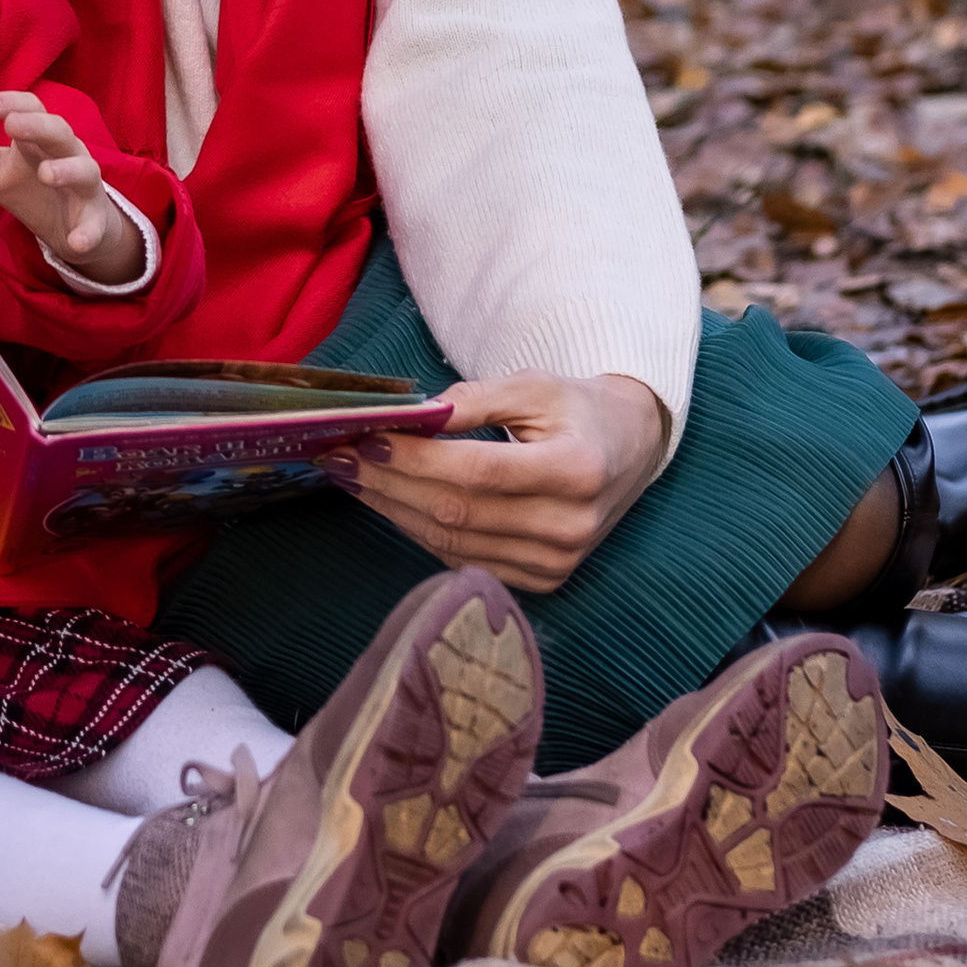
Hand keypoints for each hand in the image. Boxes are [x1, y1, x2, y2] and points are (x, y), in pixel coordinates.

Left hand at [0, 90, 140, 284]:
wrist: (76, 226)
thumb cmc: (34, 185)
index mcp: (41, 138)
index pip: (32, 108)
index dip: (11, 103)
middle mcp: (68, 154)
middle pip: (59, 132)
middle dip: (38, 127)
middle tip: (12, 126)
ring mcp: (85, 187)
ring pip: (85, 170)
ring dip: (68, 170)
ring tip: (46, 174)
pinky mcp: (95, 220)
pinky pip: (96, 226)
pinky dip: (88, 233)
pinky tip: (76, 242)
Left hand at [349, 372, 670, 594]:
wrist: (627, 450)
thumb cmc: (576, 410)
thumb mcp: (535, 385)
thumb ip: (475, 399)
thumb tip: (414, 415)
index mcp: (578, 469)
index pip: (479, 471)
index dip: (417, 460)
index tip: (366, 440)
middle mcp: (570, 526)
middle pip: (459, 512)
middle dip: (390, 485)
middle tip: (338, 458)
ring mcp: (557, 562)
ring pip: (454, 543)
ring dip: (394, 511)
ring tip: (353, 478)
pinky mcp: (542, 580)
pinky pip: (464, 560)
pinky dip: (420, 532)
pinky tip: (390, 503)